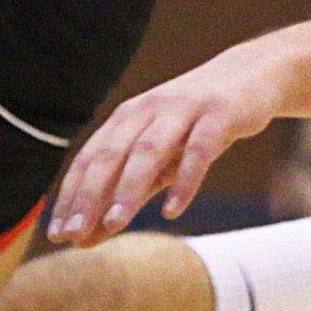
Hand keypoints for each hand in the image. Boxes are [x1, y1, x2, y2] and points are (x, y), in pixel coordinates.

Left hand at [46, 44, 298, 246]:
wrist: (253, 75)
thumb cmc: (198, 123)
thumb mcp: (162, 158)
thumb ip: (129, 195)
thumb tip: (90, 236)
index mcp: (127, 118)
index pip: (90, 159)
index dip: (71, 195)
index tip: (57, 232)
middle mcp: (148, 110)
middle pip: (112, 155)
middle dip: (89, 195)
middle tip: (73, 233)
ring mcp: (183, 111)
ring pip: (149, 151)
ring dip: (128, 189)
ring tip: (114, 224)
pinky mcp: (218, 116)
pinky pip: (198, 151)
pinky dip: (184, 182)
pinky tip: (172, 210)